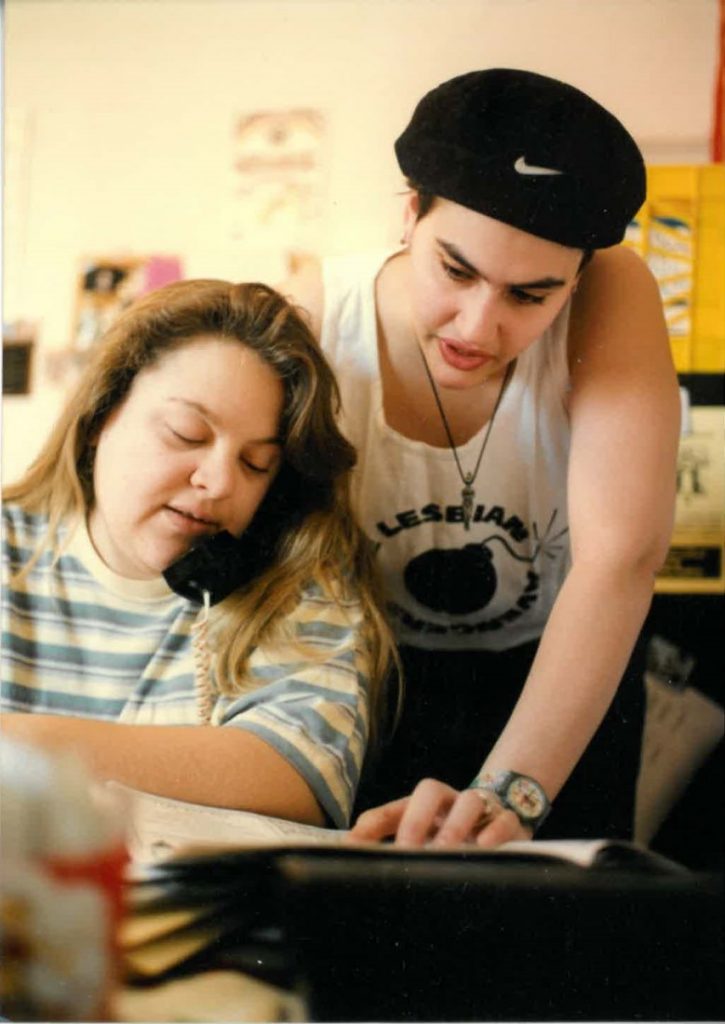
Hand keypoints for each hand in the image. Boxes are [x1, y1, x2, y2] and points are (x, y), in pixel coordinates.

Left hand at [349, 777, 532, 848]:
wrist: (503, 815)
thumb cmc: (452, 830)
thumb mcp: (421, 836)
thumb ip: (385, 840)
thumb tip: (348, 850)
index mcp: (424, 806)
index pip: (396, 806)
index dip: (375, 821)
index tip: (355, 844)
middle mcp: (449, 802)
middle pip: (430, 790)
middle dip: (416, 819)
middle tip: (407, 849)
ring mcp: (480, 808)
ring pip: (470, 800)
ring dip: (455, 825)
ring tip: (446, 850)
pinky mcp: (509, 820)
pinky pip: (505, 818)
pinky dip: (496, 830)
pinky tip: (485, 846)